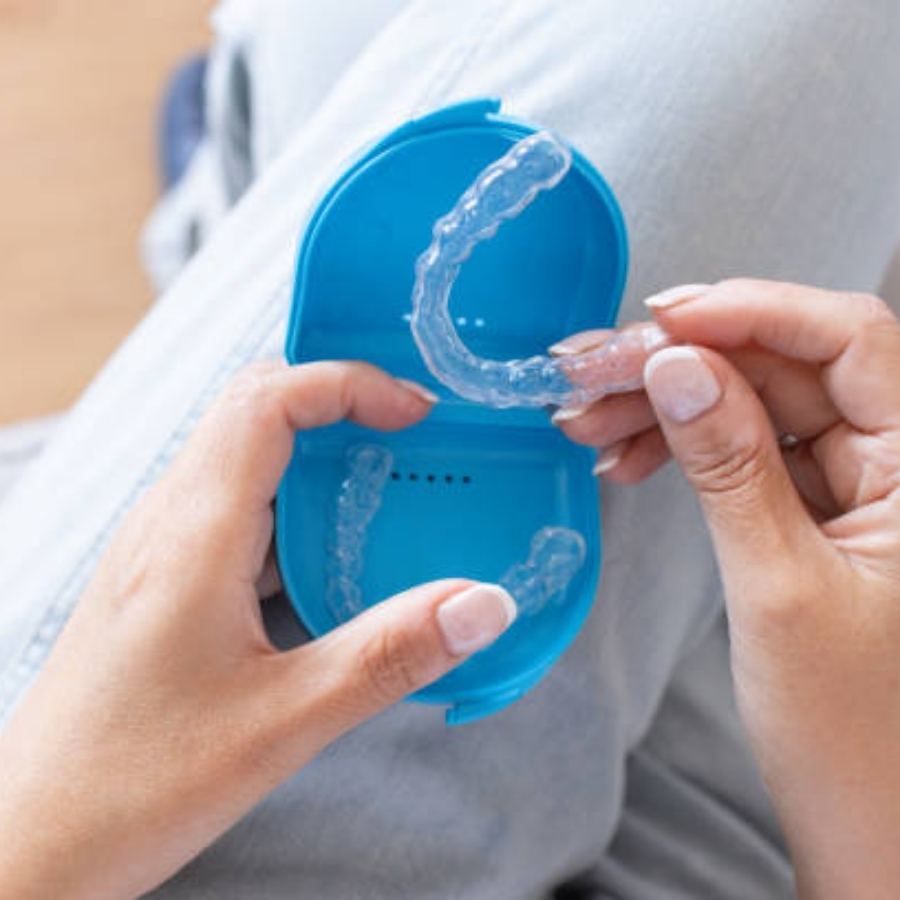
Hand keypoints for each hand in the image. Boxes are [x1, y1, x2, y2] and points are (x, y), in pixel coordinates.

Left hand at [0, 360, 515, 899]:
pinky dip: (299, 507)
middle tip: (414, 434)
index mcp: (193, 533)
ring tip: (390, 489)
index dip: (349, 383)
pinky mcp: (167, 578)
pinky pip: (240, 508)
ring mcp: (163, 547)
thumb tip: (484, 603)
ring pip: (246, 455)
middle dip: (340, 400)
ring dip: (321, 455)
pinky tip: (336, 560)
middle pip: (256, 407)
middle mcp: (170, 521)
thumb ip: (391, 653)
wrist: (34, 840)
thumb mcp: (282, 720)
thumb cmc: (132, 784)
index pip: (268, 399)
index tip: (417, 411)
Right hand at [555, 280, 899, 897]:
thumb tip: (678, 367)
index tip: (661, 319)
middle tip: (591, 373)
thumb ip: (729, 466)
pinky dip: (683, 447)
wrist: (868, 823)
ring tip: (586, 423)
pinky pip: (747, 451)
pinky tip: (626, 457)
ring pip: (756, 405)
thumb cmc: (854, 734)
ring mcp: (861, 486)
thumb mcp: (779, 588)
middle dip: (681, 362)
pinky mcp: (820, 512)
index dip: (754, 312)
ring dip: (667, 404)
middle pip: (786, 368)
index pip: (851, 341)